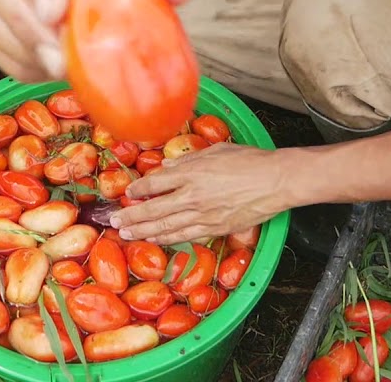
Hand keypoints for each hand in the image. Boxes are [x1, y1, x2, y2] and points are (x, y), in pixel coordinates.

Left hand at [109, 143, 294, 245]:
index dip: (138, 188)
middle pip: (153, 208)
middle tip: (114, 221)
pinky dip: (167, 239)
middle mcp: (192, 195)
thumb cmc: (249, 161)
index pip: (155, 182)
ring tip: (127, 233)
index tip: (128, 192)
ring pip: (165, 226)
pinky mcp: (214, 228)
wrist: (275, 181)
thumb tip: (168, 164)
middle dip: (131, 215)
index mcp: (191, 172)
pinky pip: (184, 236)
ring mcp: (203, 214)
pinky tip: (155, 239)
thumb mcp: (215, 150)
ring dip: (143, 231)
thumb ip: (189, 158)